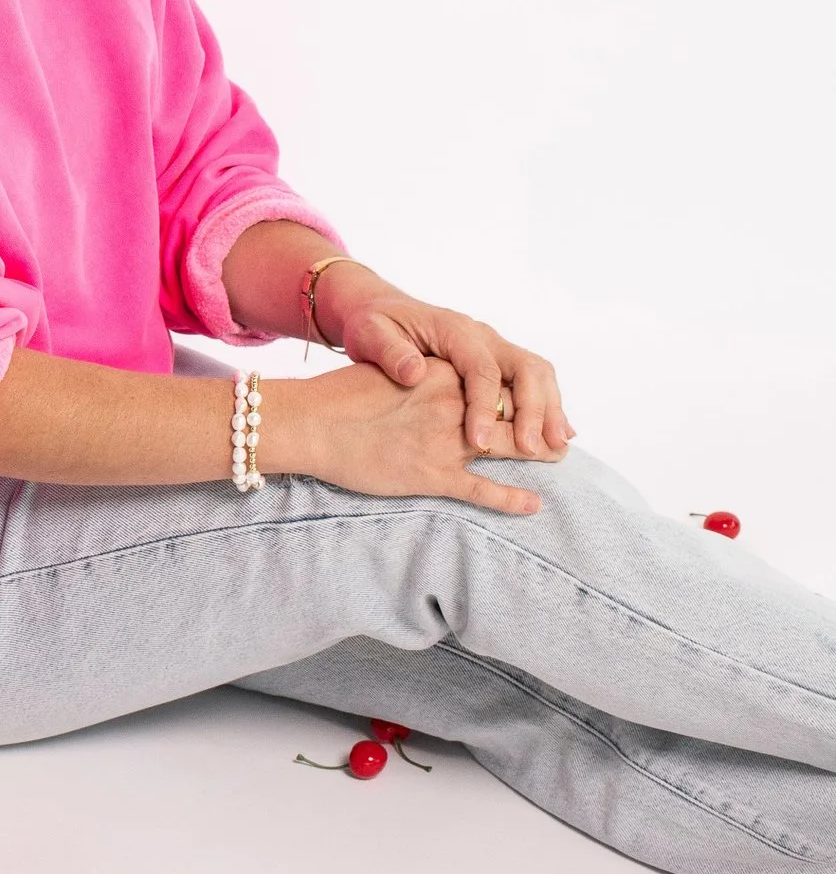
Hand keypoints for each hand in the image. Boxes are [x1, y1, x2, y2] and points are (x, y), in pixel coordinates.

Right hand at [266, 355, 546, 514]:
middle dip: (540, 420)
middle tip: (561, 431)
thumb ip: (420, 372)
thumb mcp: (387, 369)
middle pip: (512, 408)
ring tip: (558, 457)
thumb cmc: (341, 396)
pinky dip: (512, 499)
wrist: (312, 423)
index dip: (522, 389)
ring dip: (538, 451)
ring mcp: (446, 441)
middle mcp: (453, 403)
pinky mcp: (433, 474)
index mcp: (442, 373)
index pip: (496, 378)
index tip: (536, 397)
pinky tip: (533, 504)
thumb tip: (432, 371)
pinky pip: (483, 490)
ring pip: (508, 445)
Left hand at [319, 269, 571, 457]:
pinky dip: (546, 406)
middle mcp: (482, 336)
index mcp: (454, 329)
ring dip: (549, 409)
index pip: (482, 369)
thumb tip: (414, 372)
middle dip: (534, 409)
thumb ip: (389, 351)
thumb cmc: (372, 324)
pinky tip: (555, 435)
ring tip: (557, 446)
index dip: (485, 408)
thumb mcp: (369, 332)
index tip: (479, 443)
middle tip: (533, 449)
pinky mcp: (495, 361)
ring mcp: (493, 347)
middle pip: (525, 367)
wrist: (376, 308)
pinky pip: (529, 381)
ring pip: (536, 373)